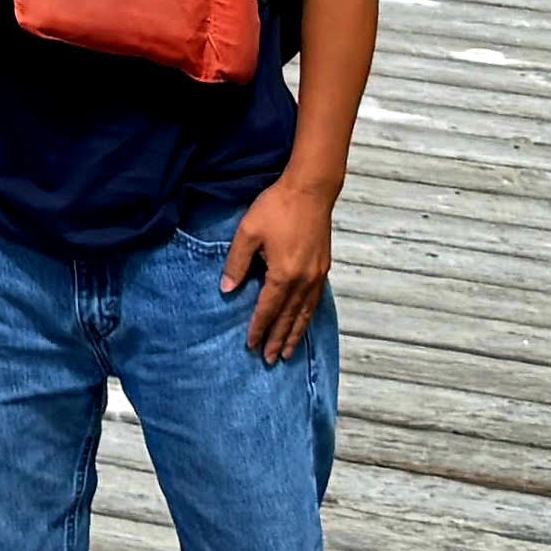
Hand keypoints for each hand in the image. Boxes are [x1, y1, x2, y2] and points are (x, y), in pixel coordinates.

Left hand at [227, 173, 336, 359]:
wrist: (310, 191)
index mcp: (283, 274)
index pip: (268, 309)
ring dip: (295, 333)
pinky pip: (315, 301)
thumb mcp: (247, 233)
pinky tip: (303, 322)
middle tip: (270, 360)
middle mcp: (304, 280)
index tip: (251, 345)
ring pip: (305, 313)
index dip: (259, 328)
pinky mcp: (323, 267)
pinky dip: (308, 317)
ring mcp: (317, 275)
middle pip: (289, 317)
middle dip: (278, 339)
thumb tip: (227, 289)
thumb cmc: (276, 208)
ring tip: (288, 352)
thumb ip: (236, 263)